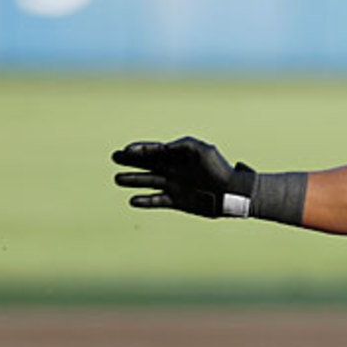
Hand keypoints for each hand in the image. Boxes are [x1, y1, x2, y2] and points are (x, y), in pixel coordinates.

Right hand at [112, 137, 255, 217]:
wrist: (231, 193)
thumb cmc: (219, 169)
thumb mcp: (203, 150)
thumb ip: (183, 145)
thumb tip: (164, 147)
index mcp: (178, 156)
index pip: (154, 151)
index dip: (140, 150)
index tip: (126, 150)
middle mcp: (173, 170)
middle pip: (147, 164)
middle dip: (130, 161)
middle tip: (115, 157)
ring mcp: (174, 186)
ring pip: (148, 182)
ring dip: (133, 180)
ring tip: (117, 179)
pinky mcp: (177, 201)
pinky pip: (157, 201)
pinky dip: (145, 201)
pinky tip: (133, 200)